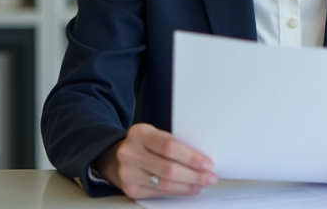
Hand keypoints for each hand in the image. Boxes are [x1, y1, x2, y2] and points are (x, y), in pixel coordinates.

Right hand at [94, 123, 218, 198]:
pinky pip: (159, 192)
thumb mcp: (155, 135)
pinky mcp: (130, 189)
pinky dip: (177, 191)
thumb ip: (174, 143)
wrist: (117, 157)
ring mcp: (128, 173)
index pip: (169, 147)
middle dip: (194, 175)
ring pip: (165, 184)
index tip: (208, 163)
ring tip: (202, 183)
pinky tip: (189, 188)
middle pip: (168, 169)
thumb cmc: (144, 144)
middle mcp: (130, 153)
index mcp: (139, 133)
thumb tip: (202, 159)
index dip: (190, 157)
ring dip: (188, 185)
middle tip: (210, 177)